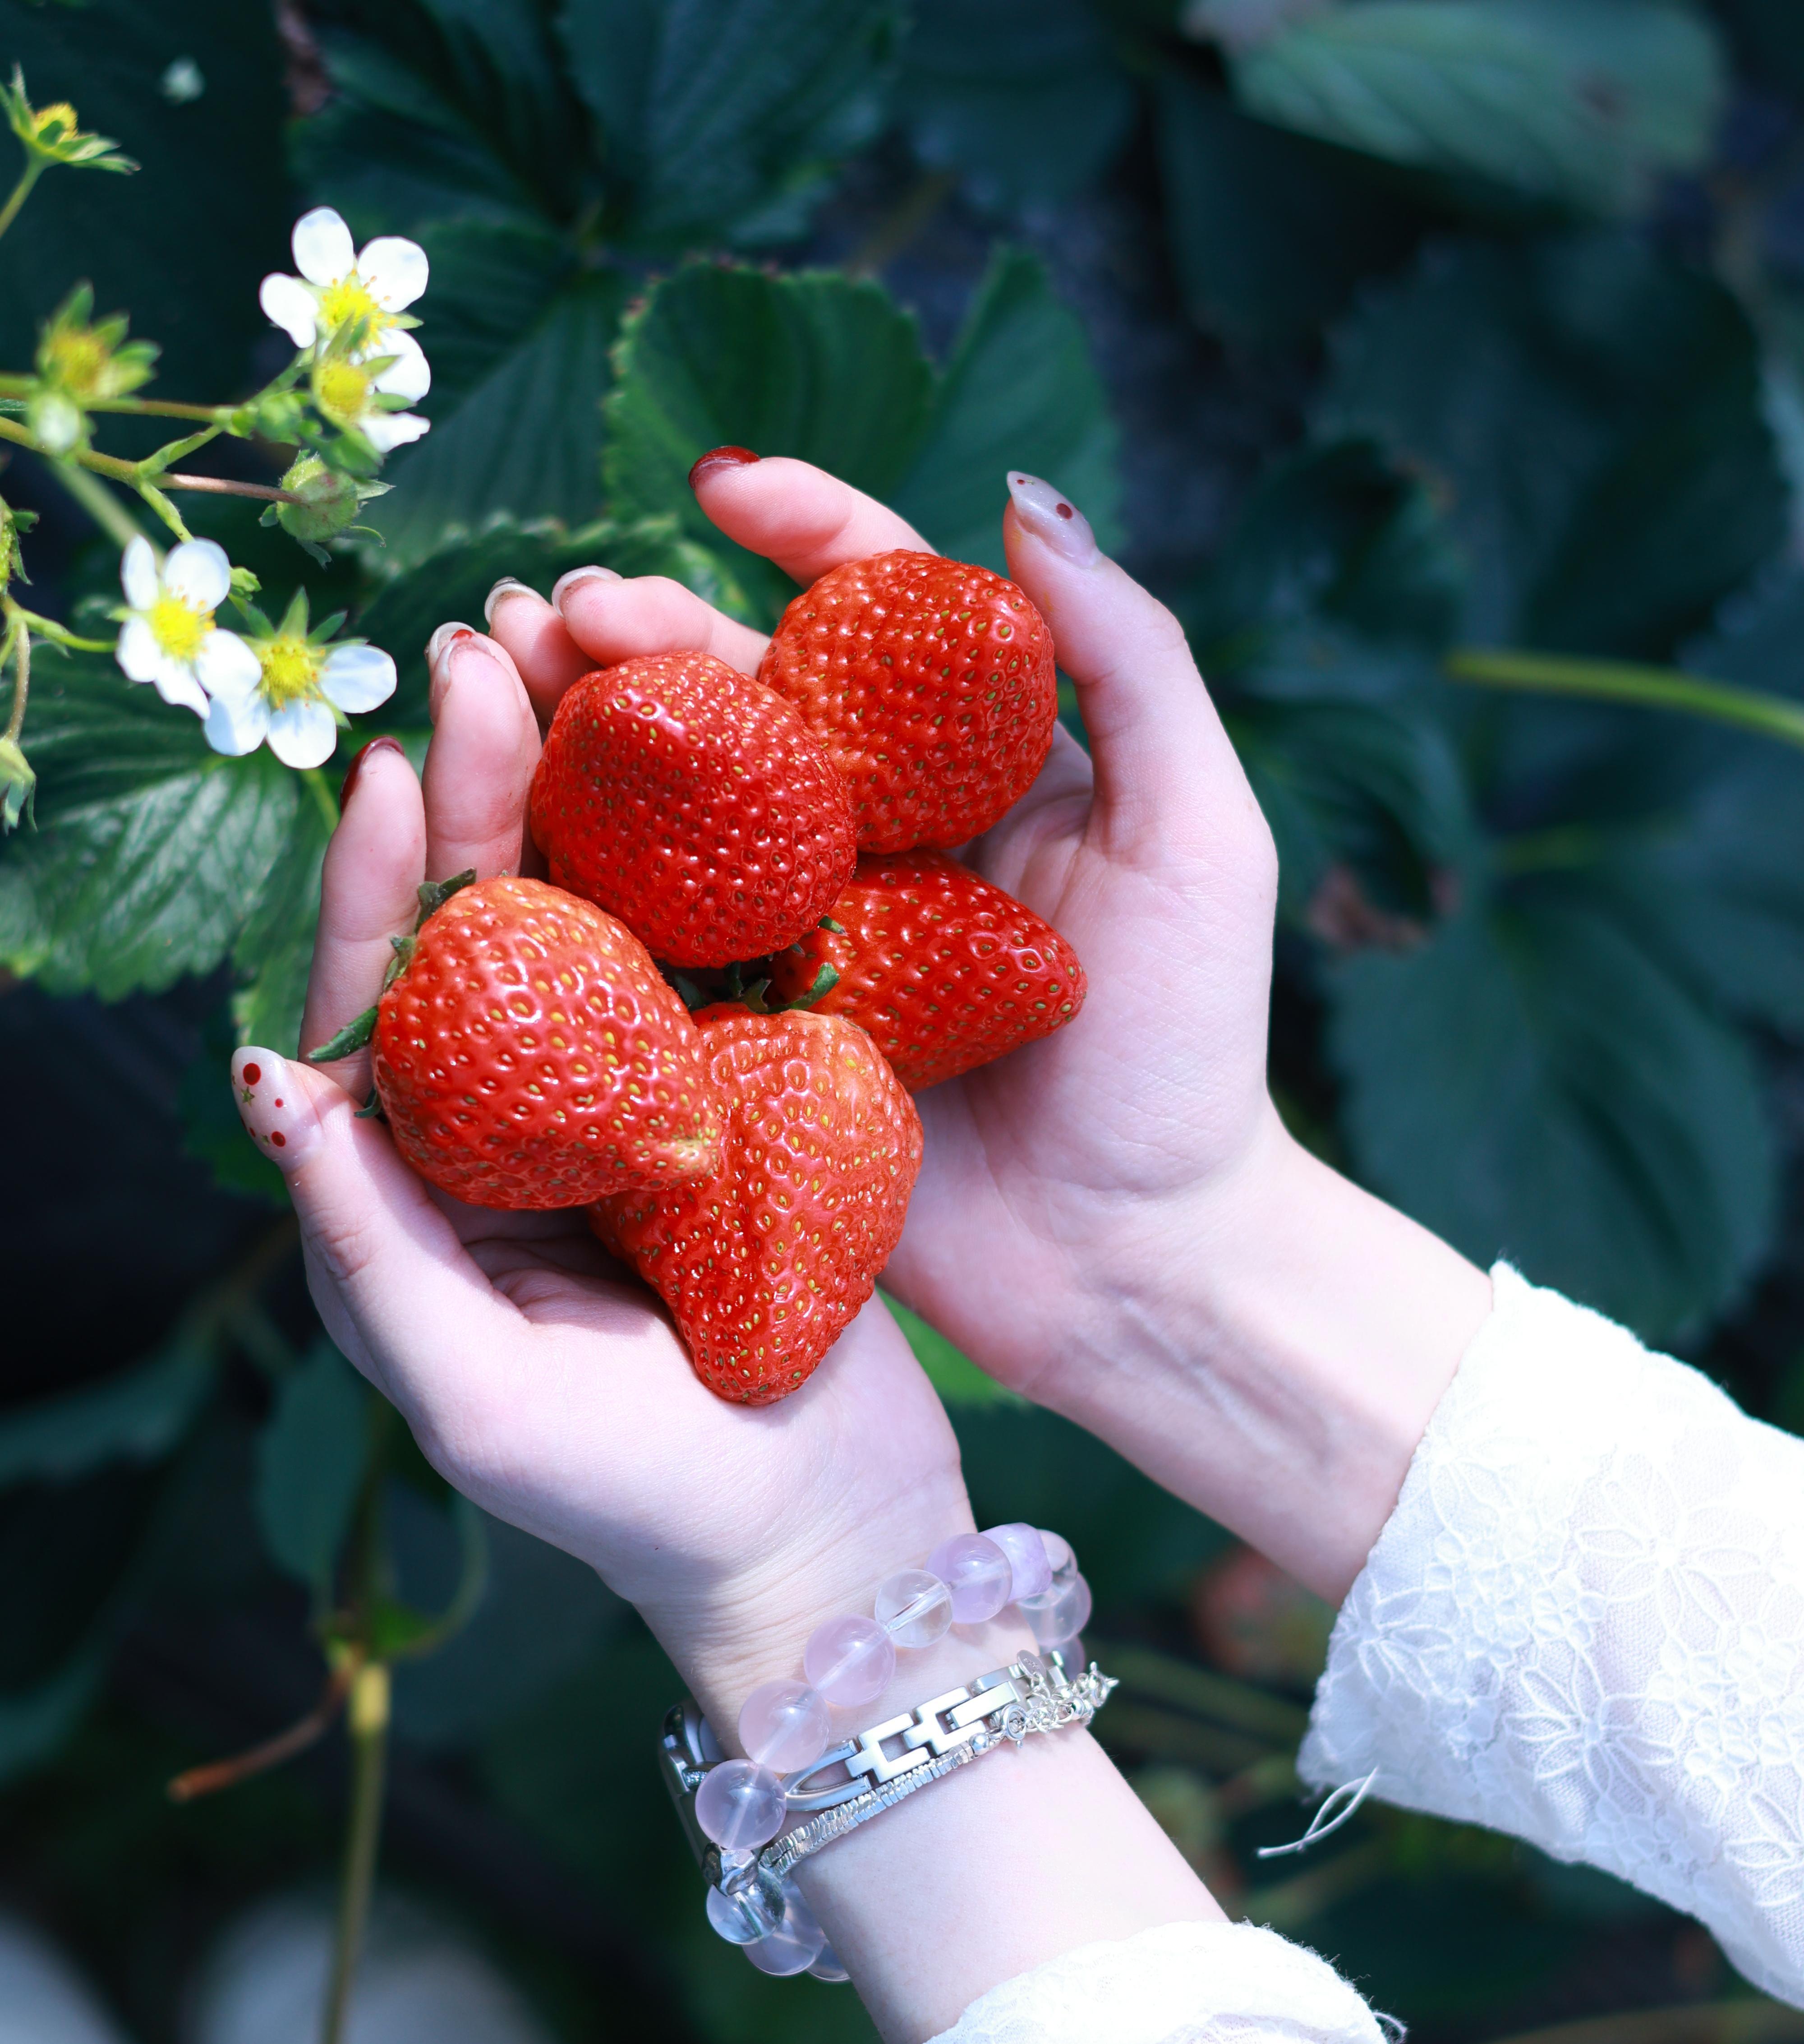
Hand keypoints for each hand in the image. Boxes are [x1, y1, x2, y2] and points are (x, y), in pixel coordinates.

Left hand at [246, 521, 1229, 2043]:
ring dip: (578, 807)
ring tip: (574, 669)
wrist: (827, 1541)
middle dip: (475, 800)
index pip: (378, 1012)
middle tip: (484, 654)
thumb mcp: (472, 1396)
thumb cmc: (641, 1499)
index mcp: (424, 1199)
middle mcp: (512, 1141)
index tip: (389, 754)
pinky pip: (699, 972)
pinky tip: (706, 776)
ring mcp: (624, 1118)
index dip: (378, 883)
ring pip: (587, 931)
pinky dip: (697, 875)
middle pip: (478, 942)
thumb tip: (269, 1077)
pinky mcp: (731, 1112)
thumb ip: (364, 1244)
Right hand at [484, 458, 1491, 1597]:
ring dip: (575, 738)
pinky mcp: (750, 1039)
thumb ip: (1131, 662)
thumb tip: (1023, 495)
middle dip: (642, 633)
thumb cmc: (1189, 1052)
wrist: (1138, 1262)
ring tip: (491, 678)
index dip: (799, 529)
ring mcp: (802, 939)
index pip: (878, 611)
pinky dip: (571, 885)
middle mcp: (876, 839)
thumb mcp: (1200, 837)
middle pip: (743, 702)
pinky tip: (494, 828)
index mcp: (976, 769)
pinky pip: (646, 949)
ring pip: (671, 812)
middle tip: (552, 610)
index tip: (717, 484)